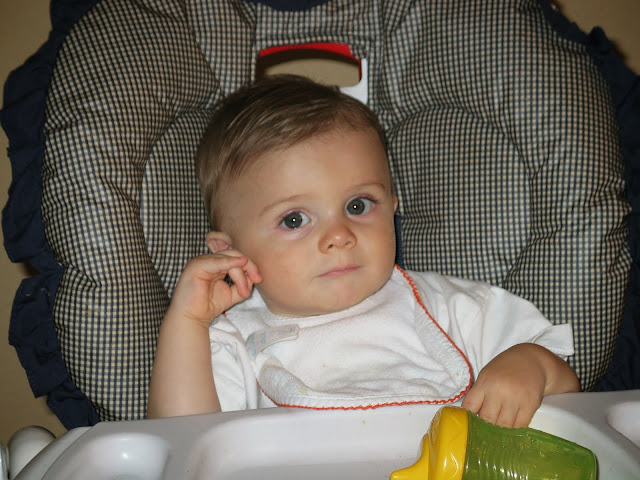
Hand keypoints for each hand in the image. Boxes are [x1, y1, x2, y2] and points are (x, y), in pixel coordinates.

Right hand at [168, 231, 261, 326]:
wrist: (192, 317)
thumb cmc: (209, 305)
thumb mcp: (232, 293)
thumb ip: (243, 283)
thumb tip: (253, 276)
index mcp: (216, 264)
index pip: (236, 258)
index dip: (250, 266)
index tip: (259, 279)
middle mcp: (209, 260)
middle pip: (234, 254)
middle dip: (249, 266)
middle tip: (257, 279)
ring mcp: (201, 261)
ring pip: (228, 258)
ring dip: (240, 273)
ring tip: (244, 291)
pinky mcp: (196, 266)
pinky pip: (216, 261)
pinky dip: (230, 262)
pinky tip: (241, 264)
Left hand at [461, 343, 578, 427]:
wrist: (531, 359)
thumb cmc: (504, 369)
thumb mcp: (486, 376)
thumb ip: (479, 394)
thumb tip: (471, 416)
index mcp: (484, 383)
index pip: (469, 407)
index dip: (468, 419)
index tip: (469, 427)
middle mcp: (499, 391)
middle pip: (487, 419)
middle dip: (484, 429)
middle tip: (484, 435)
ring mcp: (515, 398)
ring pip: (503, 426)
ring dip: (500, 433)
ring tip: (497, 436)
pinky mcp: (531, 405)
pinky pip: (520, 426)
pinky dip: (514, 432)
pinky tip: (511, 433)